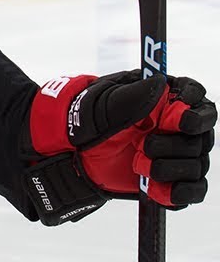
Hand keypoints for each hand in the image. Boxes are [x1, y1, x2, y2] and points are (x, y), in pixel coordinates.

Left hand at [23, 71, 214, 224]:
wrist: (75, 152)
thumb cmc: (91, 120)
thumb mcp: (107, 103)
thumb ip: (135, 94)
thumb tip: (161, 82)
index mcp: (165, 99)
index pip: (197, 98)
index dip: (195, 110)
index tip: (180, 120)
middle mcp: (177, 126)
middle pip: (201, 136)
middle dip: (174, 144)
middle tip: (145, 146)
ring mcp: (178, 154)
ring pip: (196, 164)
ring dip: (168, 168)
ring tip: (138, 164)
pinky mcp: (173, 180)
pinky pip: (193, 190)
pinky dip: (179, 192)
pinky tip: (156, 187)